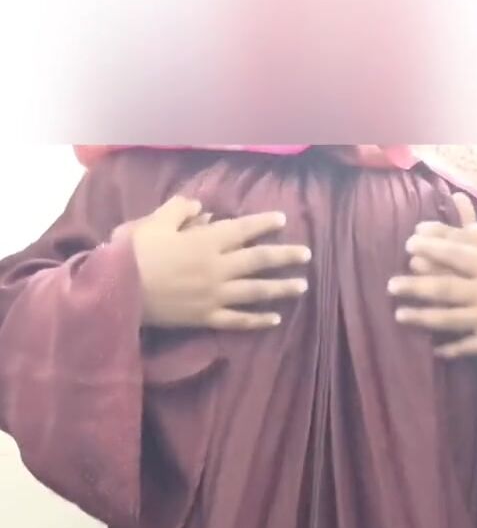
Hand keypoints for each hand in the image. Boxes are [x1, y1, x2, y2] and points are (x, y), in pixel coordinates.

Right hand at [125, 196, 311, 330]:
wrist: (118, 290)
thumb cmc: (134, 252)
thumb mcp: (155, 222)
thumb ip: (180, 210)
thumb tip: (201, 207)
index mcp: (206, 241)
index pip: (243, 229)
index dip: (264, 224)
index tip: (282, 220)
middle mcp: (217, 267)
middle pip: (259, 260)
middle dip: (285, 256)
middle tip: (307, 254)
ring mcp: (214, 295)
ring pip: (256, 291)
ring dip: (282, 288)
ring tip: (302, 286)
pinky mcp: (206, 317)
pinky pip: (238, 320)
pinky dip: (258, 320)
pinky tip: (275, 319)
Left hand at [389, 193, 476, 361]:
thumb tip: (463, 227)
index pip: (460, 254)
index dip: (434, 247)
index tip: (410, 242)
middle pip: (448, 289)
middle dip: (417, 286)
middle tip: (390, 284)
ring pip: (452, 320)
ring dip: (423, 318)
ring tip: (399, 314)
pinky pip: (469, 347)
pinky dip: (451, 349)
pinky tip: (432, 349)